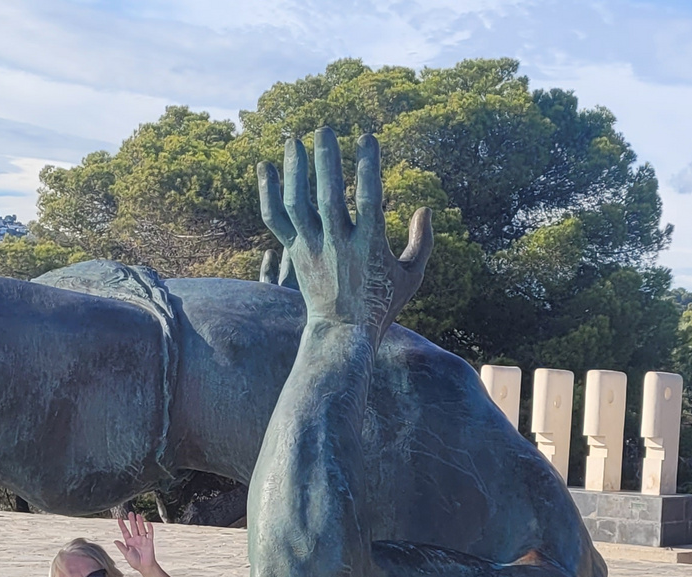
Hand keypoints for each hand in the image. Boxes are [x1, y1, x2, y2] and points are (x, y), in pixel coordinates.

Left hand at [114, 510, 157, 570]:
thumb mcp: (126, 554)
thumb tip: (115, 541)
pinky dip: (149, 528)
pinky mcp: (149, 542)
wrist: (145, 567)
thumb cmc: (135, 562)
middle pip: (133, 528)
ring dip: (140, 522)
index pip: (125, 532)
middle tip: (130, 513)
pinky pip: (150, 534)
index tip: (119, 519)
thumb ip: (121, 547)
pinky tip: (148, 523)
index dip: (122, 525)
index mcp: (129, 542)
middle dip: (131, 521)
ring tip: (138, 515)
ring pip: (141, 529)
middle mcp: (136, 540)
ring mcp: (143, 540)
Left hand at [256, 128, 432, 328]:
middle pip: (328, 196)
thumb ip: (422, 242)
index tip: (368, 137)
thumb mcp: (412, 276)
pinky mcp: (296, 253)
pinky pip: (276, 220)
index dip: (369, 166)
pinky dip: (268, 193)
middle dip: (325, 161)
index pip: (370, 199)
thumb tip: (425, 208)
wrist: (343, 333)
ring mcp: (313, 249)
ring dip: (294, 170)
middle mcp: (339, 245)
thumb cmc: (382, 302)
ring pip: (298, 204)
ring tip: (292, 139)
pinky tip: (265, 167)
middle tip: (324, 129)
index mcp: (370, 247)